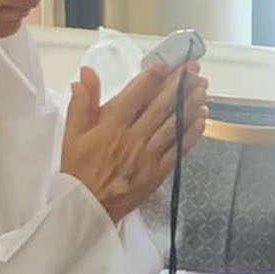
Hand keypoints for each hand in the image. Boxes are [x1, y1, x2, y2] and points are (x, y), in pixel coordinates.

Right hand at [61, 61, 210, 221]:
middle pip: (160, 106)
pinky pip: (179, 149)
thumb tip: (86, 74)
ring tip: (202, 87)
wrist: (88, 209)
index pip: (135, 96)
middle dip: (179, 85)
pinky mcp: (159, 172)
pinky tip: (202, 118)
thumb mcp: (72, 136)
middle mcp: (132, 139)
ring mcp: (148, 156)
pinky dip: (192, 133)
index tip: (165, 64)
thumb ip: (81, 104)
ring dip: (190, 104)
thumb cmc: (79, 171)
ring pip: (173, 125)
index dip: (151, 78)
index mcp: (110, 127)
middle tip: (194, 69)